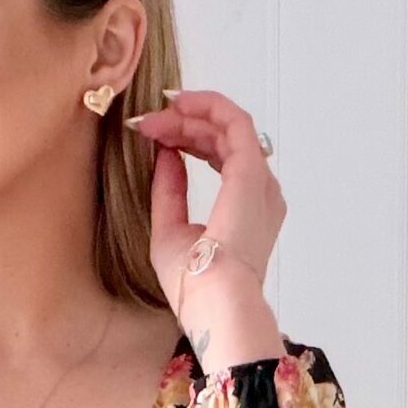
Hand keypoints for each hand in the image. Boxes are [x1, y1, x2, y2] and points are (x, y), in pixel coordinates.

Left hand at [126, 87, 285, 317]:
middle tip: (148, 122)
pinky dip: (207, 106)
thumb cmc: (195, 284)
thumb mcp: (170, 230)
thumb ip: (170, 191)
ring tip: (155, 116)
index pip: (219, 157)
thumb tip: (166, 154)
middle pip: (223, 138)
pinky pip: (234, 121)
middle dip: (183, 123)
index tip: (153, 133)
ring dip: (191, 114)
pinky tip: (178, 105)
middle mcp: (259, 192)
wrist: (213, 301)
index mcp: (247, 209)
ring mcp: (258, 179)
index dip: (187, 138)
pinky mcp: (251, 170)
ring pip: (228, 126)